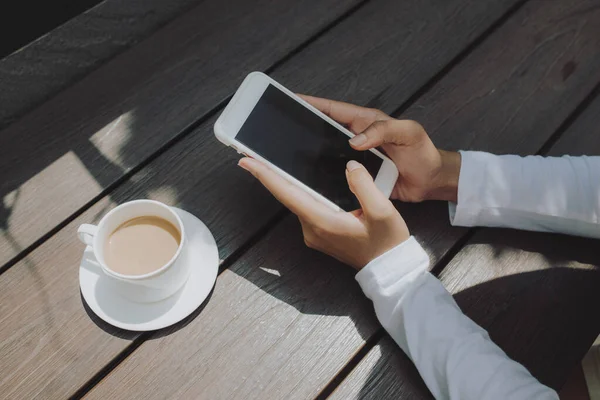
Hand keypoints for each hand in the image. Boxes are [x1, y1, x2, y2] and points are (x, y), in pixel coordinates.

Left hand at [238, 158, 409, 269]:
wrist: (389, 268)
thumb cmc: (387, 242)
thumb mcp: (382, 211)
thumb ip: (363, 185)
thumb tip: (350, 166)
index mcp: (322, 221)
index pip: (287, 193)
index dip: (265, 175)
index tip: (246, 162)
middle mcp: (312, 228)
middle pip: (288, 195)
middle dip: (271, 174)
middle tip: (255, 153)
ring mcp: (314, 233)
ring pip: (297, 201)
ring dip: (287, 182)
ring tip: (276, 160)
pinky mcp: (320, 234)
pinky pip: (306, 208)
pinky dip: (301, 192)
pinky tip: (302, 179)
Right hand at [300, 95, 460, 202]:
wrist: (431, 182)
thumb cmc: (423, 153)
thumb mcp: (408, 133)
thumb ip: (383, 131)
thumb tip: (354, 141)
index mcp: (365, 121)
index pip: (333, 109)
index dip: (312, 104)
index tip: (290, 99)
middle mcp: (356, 138)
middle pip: (323, 131)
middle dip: (303, 129)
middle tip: (281, 130)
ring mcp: (355, 158)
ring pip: (327, 154)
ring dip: (311, 156)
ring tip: (288, 157)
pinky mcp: (357, 177)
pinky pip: (336, 175)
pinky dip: (324, 177)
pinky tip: (310, 182)